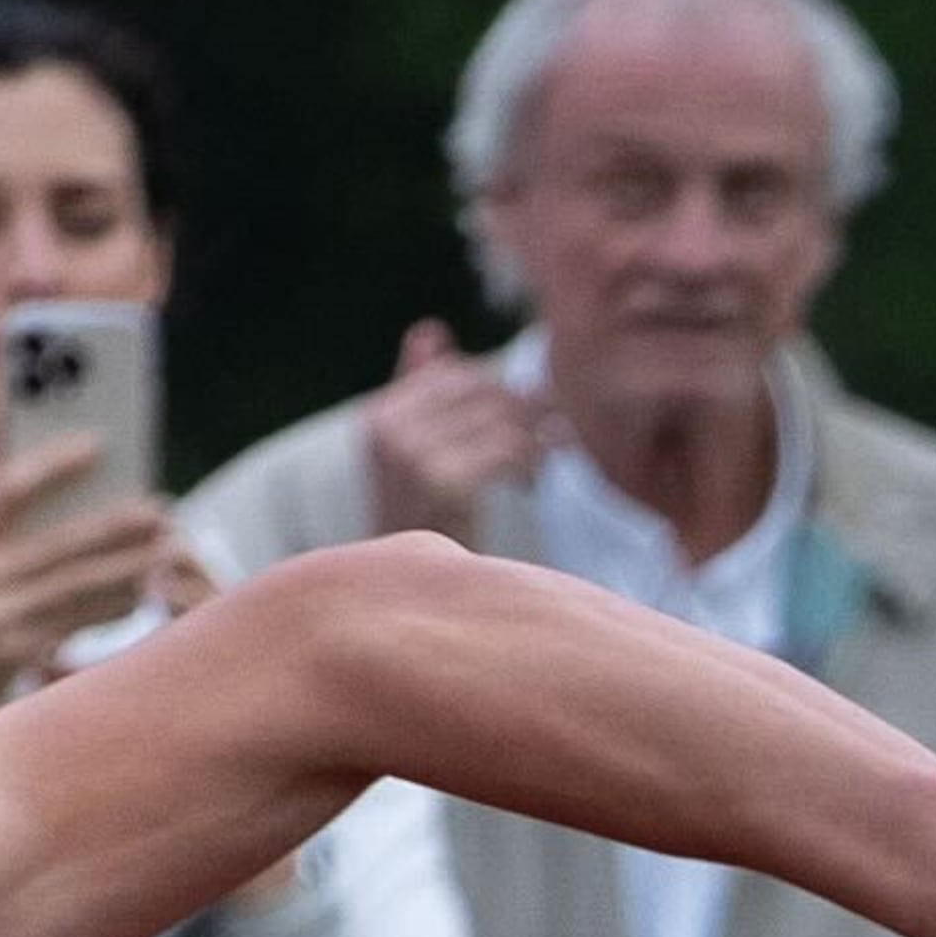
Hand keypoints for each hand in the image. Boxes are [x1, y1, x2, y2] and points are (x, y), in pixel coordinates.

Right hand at [0, 440, 175, 752]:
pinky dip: (112, 608)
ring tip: (168, 550)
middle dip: (115, 524)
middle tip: (161, 510)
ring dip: (127, 568)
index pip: (7, 489)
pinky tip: (142, 593)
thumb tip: (90, 500)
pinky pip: (74, 625)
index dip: (52, 464)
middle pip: (56, 543)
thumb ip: (11, 537)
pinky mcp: (12, 658)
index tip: (97, 445)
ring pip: (74, 587)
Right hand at [362, 321, 549, 541]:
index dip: (498, 392)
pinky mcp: (442, 483)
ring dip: (533, 437)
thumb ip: (417, 393)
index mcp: (378, 418)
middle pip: (479, 394)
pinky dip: (530, 461)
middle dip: (522, 411)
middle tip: (557, 429)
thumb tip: (429, 331)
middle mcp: (388, 432)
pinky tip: (536, 481)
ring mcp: (411, 457)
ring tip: (550, 456)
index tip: (529, 412)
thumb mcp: (411, 459)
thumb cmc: (418, 532)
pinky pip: (504, 451)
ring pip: (497, 420)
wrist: (403, 606)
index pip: (454, 376)